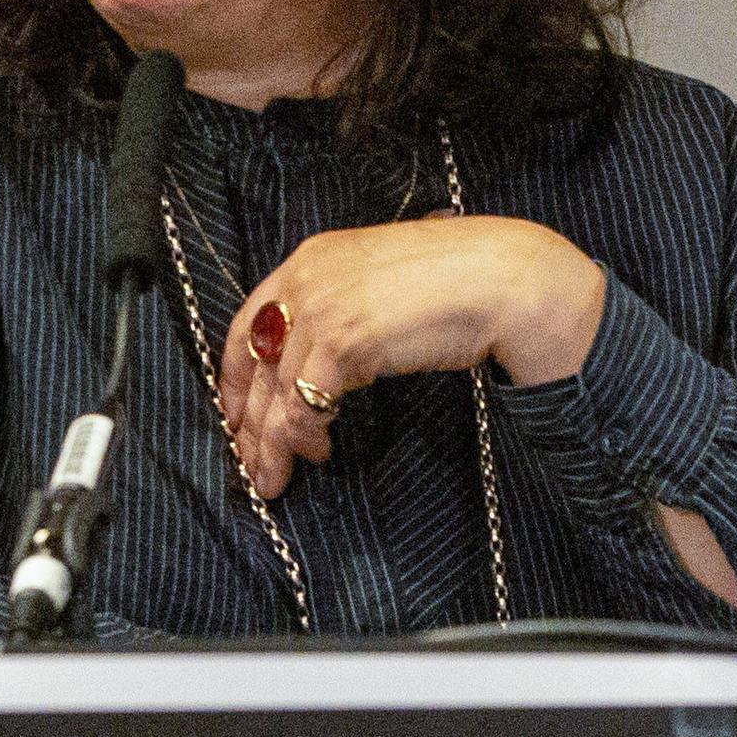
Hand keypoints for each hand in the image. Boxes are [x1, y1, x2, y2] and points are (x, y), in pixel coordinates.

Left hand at [216, 218, 605, 498]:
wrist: (503, 280)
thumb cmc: (458, 281)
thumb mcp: (379, 283)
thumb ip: (344, 309)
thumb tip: (324, 362)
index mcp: (310, 259)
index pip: (248, 323)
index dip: (233, 376)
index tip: (234, 414)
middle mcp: (306, 280)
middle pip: (255, 365)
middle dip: (249, 423)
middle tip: (251, 464)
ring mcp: (322, 309)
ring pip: (275, 392)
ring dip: (274, 443)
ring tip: (277, 477)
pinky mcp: (343, 341)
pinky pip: (305, 403)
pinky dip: (305, 436)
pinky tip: (320, 451)